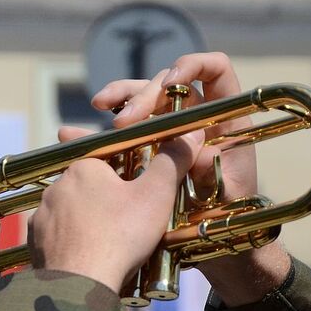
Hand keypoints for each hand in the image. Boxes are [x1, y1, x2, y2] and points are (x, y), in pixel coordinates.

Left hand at [29, 132, 202, 294]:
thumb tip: (190, 134)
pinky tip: (85, 253)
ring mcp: (42, 215)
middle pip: (87, 185)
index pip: (105, 156)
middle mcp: (56, 186)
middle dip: (104, 196)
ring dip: (84, 219)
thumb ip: (172, 161)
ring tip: (107, 238)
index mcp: (84, 167)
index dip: (123, 166)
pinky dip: (69, 241)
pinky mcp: (35, 242)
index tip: (132, 181)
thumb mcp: (156, 194)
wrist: (80, 283)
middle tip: (125, 216)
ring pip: (69, 210)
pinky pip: (55, 235)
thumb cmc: (120, 235)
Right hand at [66, 52, 291, 304]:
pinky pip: (126, 127)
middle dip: (142, 95)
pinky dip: (103, 125)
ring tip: (99, 106)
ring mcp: (171, 129)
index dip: (194, 65)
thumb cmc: (231, 218)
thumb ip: (213, 171)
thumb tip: (194, 148)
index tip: (172, 82)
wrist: (219, 245)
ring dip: (120, 98)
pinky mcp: (149, 147)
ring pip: (142, 98)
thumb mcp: (227, 195)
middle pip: (167, 84)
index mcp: (224, 117)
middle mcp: (197, 116)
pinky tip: (79, 129)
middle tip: (122, 122)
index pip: (214, 71)